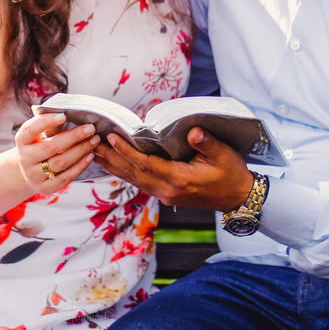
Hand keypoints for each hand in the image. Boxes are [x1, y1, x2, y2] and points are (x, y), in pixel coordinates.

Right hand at [13, 112, 98, 193]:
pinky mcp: (45, 188)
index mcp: (22, 141)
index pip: (31, 129)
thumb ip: (47, 125)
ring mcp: (34, 175)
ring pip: (60, 162)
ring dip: (80, 150)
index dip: (46, 122)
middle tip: (90, 128)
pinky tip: (90, 156)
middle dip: (74, 137)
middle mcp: (25, 158)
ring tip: (94, 141)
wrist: (25, 172)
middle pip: (51, 147)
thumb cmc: (36, 146)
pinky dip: (80, 166)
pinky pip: (65, 178)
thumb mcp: (35, 135)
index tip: (64, 115)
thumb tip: (71, 112)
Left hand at [93, 127, 252, 209]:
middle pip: (133, 173)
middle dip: (111, 158)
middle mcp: (167, 190)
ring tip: (94, 151)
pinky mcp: (165, 193)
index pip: (146, 164)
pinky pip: (139, 182)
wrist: (237, 198)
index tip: (111, 137)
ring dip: (113, 165)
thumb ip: (207, 143)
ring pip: (133, 179)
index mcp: (179, 180)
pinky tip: (113, 163)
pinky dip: (124, 171)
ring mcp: (164, 194)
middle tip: (91, 142)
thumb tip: (193, 131)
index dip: (127, 151)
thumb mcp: (224, 154)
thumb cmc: (231, 174)